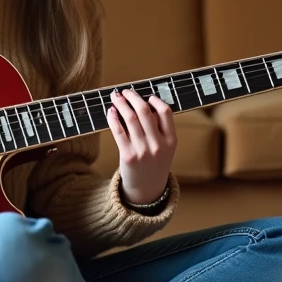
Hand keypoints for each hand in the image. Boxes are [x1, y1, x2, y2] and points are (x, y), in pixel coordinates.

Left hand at [106, 89, 175, 203]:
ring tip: (116, 97)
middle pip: (145, 112)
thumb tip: (143, 104)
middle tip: (126, 91)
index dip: (155, 100)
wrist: (146, 190)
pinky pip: (118, 131)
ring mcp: (143, 151)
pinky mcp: (128, 156)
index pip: (166, 112)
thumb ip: (158, 129)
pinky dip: (113, 118)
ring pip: (130, 118)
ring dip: (121, 104)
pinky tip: (111, 111)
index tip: (147, 96)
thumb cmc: (154, 164)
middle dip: (133, 97)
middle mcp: (158, 145)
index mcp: (171, 141)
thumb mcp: (165, 149)